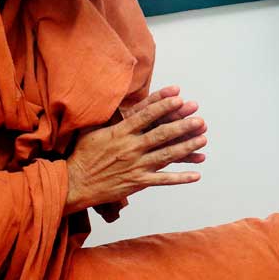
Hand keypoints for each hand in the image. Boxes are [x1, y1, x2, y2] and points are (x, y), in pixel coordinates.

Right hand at [65, 94, 205, 213]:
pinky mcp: (138, 182)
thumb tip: (110, 97)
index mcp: (120, 132)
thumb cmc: (83, 154)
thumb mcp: (91, 129)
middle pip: (162, 134)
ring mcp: (136, 165)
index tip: (179, 98)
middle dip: (183, 125)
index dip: (164, 105)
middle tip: (199, 118)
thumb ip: (106, 116)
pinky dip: (180, 178)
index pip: (146, 115)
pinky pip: (163, 180)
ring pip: (167, 155)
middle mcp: (131, 147)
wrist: (75, 183)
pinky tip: (196, 175)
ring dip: (187, 147)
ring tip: (203, 139)